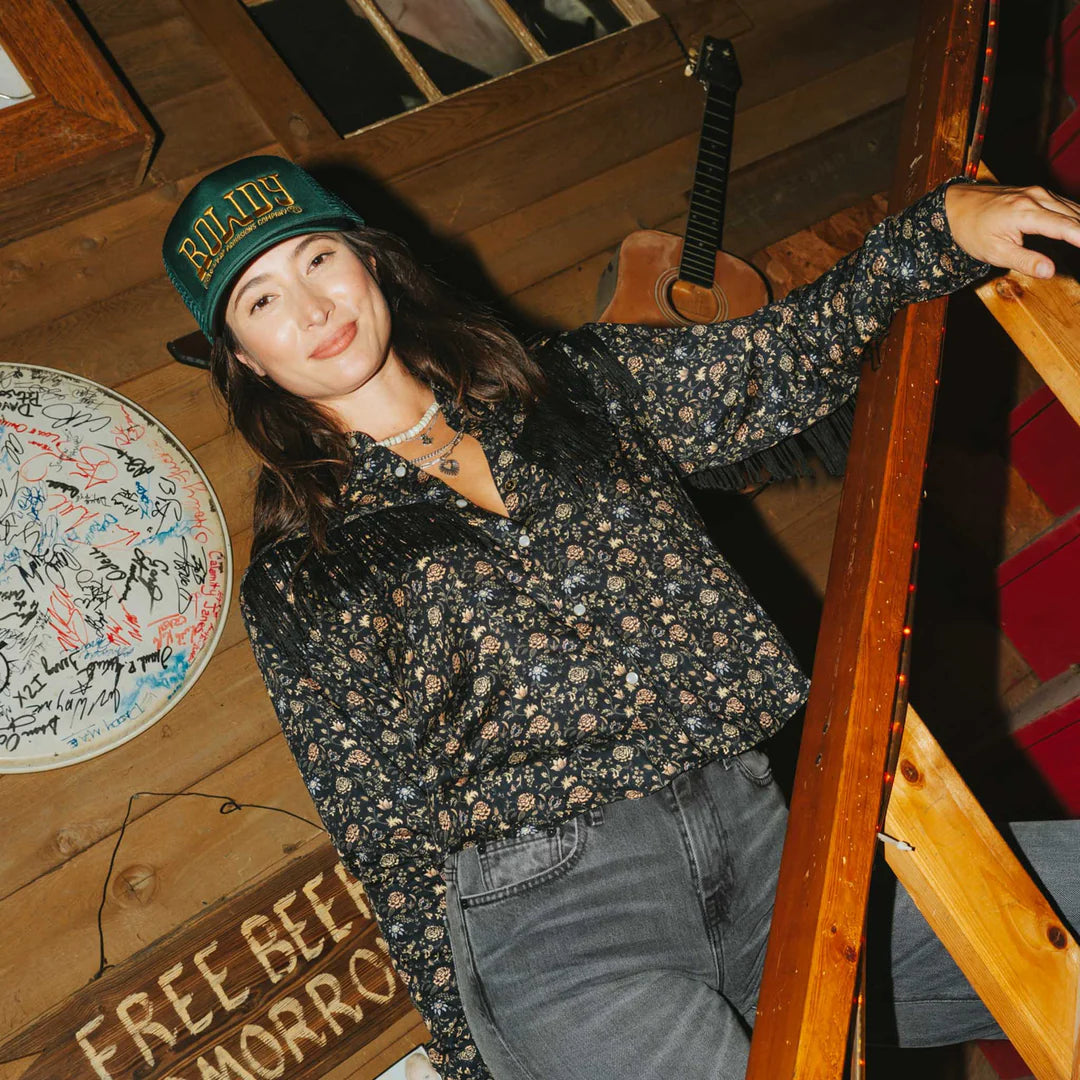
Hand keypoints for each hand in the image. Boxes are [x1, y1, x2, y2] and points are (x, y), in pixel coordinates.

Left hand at [943, 182, 1079, 278]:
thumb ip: (1024, 260)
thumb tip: (1050, 270)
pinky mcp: (1038, 193)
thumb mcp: (994, 252)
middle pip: (1076, 215)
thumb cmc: (972, 230)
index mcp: (1026, 212)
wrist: (955, 206)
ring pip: (1073, 208)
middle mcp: (1037, 197)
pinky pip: (1065, 204)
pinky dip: (1078, 216)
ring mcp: (1038, 192)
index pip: (1066, 226)